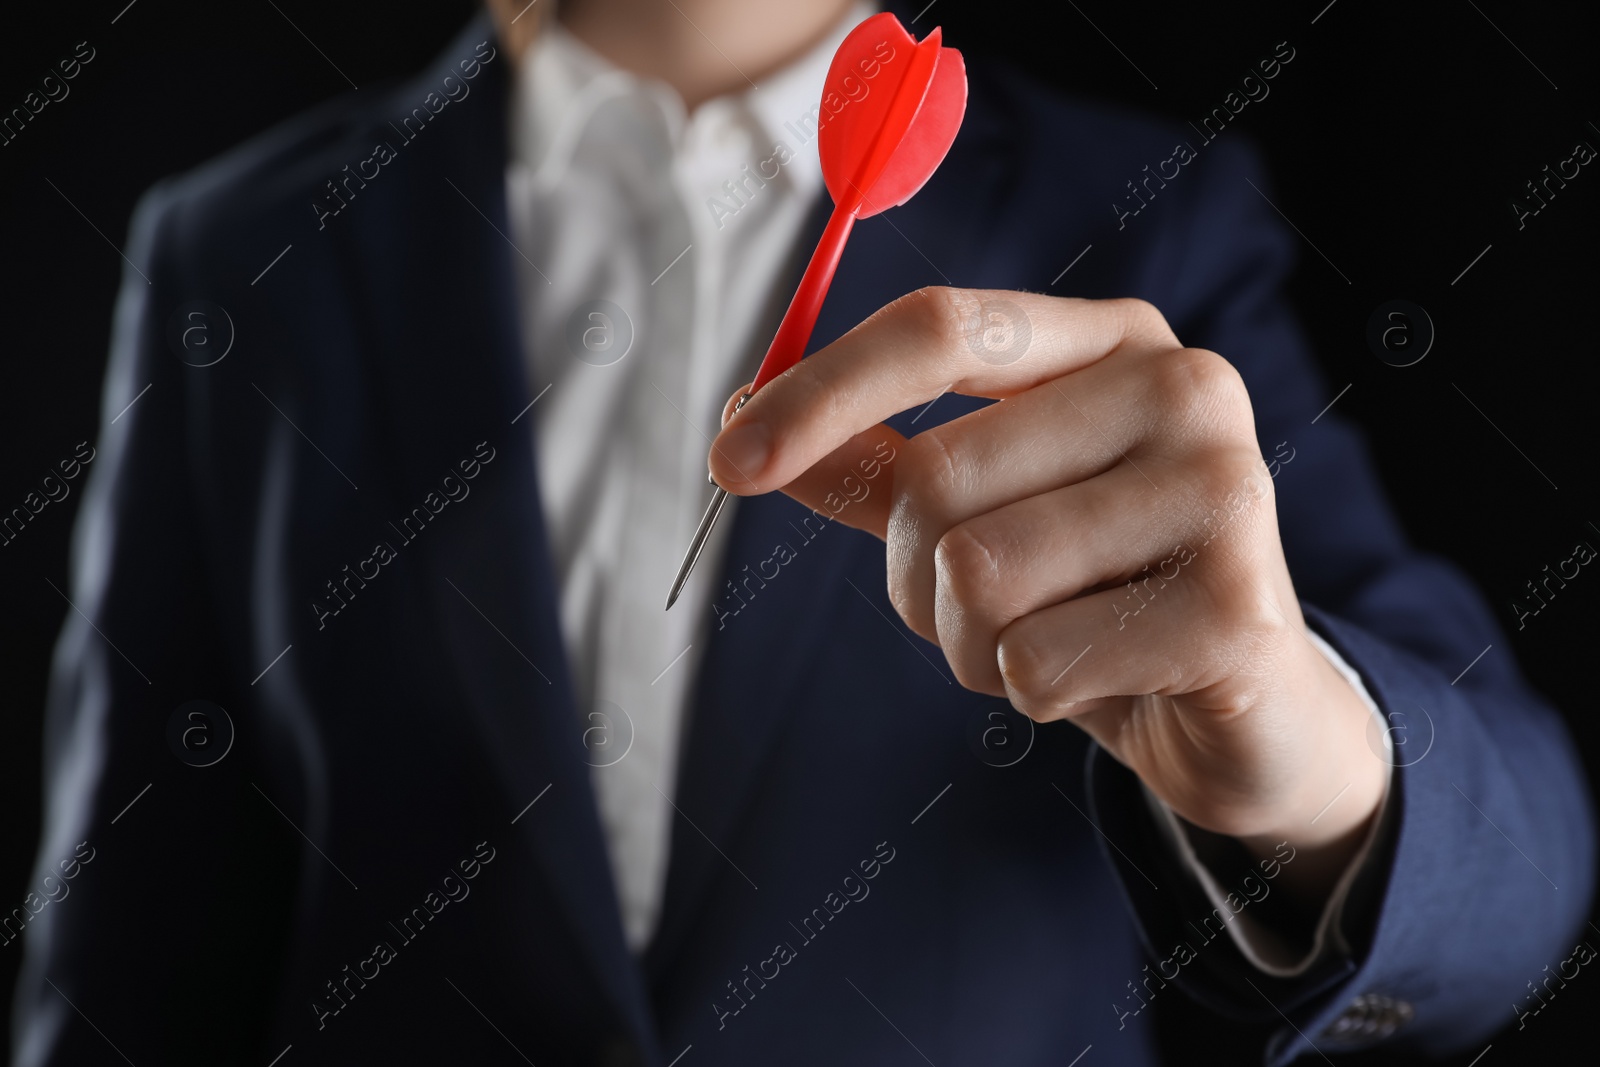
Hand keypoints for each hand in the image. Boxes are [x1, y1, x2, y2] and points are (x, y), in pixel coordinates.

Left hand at [708, 289, 1384, 898]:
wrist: (1248, 709)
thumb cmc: (1096, 592)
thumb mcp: (980, 513)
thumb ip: (877, 464)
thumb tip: (744, 418)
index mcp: (1110, 343)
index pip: (940, 328)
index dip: (821, 392)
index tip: (730, 459)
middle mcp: (1181, 387)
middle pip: (937, 477)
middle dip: (915, 579)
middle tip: (980, 611)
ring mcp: (1222, 489)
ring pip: (976, 575)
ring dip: (970, 643)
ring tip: (1046, 643)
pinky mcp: (1233, 607)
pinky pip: (1034, 661)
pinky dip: (1032, 692)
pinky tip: (1102, 682)